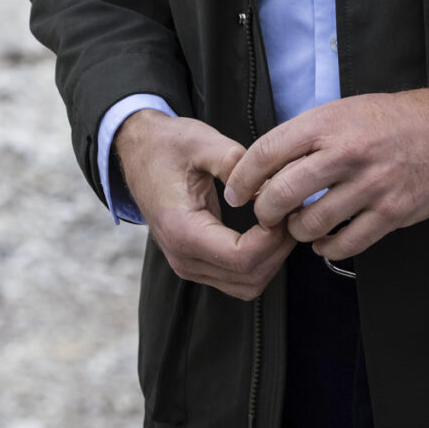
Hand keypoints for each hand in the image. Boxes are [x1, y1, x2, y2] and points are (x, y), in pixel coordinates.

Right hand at [116, 110, 291, 299]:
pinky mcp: (196, 263)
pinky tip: (266, 230)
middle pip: (249, 278)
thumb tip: (270, 186)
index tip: (284, 208)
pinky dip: (259, 261)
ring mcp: (188, 265)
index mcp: (182, 230)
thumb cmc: (167, 146)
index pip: (242, 258)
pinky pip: (237, 278)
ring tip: (281, 221)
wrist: (138, 152)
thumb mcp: (201, 142)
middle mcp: (183, 257)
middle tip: (290, 212)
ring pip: (247, 285)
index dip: (273, 239)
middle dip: (278, 248)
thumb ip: (235, 162)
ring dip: (272, 258)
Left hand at [223, 88, 428, 260]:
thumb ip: (306, 136)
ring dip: (297, 231)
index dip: (243, 178)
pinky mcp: (392, 212)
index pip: (266, 152)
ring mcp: (370, 185)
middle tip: (263, 216)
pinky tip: (324, 243)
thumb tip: (266, 164)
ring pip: (311, 223)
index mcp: (326, 123)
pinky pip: (347, 243)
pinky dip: (328, 249)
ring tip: (299, 226)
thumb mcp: (341, 111)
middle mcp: (345, 153)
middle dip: (264, 211)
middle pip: (282, 193)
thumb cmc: (390, 119)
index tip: (235, 193)